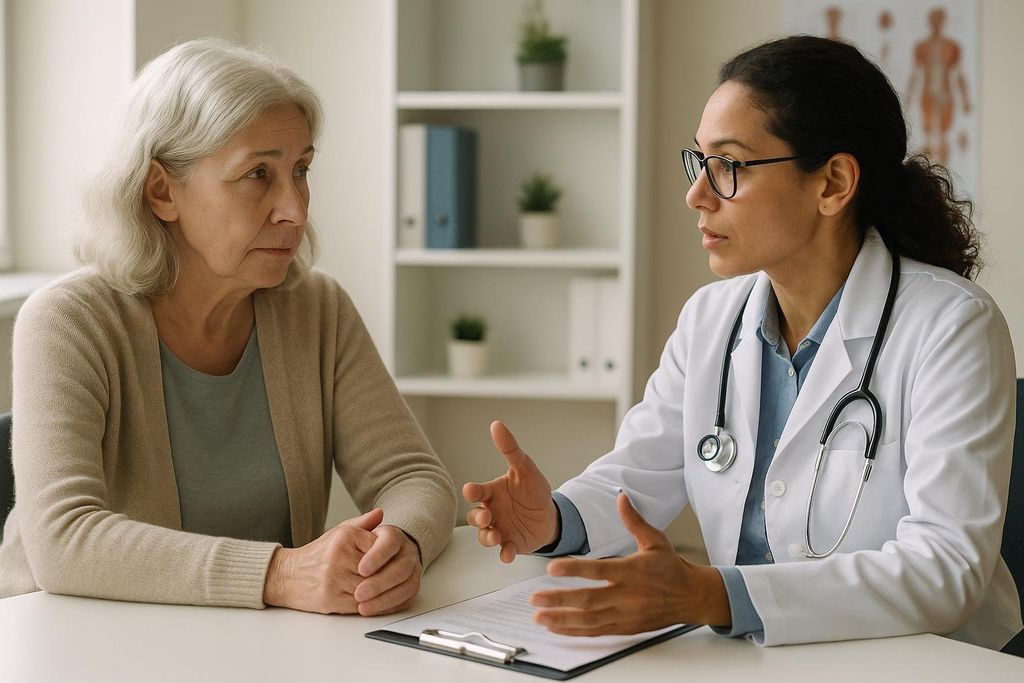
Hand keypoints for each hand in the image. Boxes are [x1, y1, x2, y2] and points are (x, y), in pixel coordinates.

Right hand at [263, 508, 381, 613]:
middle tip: (393, 578)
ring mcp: (334, 579)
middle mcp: (339, 556)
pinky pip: (360, 604)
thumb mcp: (339, 532)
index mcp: (345, 536)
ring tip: (384, 589)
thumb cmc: (319, 554)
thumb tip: (381, 513)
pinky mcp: (331, 600)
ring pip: (370, 589)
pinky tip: (372, 600)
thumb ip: (363, 523)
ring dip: (379, 592)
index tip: (390, 560)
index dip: (387, 556)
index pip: (380, 547)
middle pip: (377, 570)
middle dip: (386, 575)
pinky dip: (370, 604)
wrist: (287, 576)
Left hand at [351, 524, 422, 616]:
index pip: (391, 543)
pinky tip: (372, 609)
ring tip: (362, 606)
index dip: (377, 556)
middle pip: (401, 568)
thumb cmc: (361, 545)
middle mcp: (408, 552)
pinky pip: (406, 599)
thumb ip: (362, 523)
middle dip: (379, 583)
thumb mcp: (357, 531)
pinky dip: (389, 607)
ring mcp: (413, 571)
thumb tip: (377, 513)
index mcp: (394, 536)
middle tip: (358, 593)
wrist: (376, 557)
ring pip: (407, 586)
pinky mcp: (412, 587)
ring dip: (384, 599)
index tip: (360, 569)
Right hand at [462, 421, 557, 562]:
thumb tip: (496, 424)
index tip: (471, 490)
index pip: (476, 492)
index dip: (472, 491)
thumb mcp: (525, 468)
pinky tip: (507, 554)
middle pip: (476, 517)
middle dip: (478, 518)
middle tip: (487, 517)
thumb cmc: (533, 490)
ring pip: (485, 536)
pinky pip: (503, 551)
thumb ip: (510, 449)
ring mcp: (499, 529)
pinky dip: (503, 554)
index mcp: (492, 493)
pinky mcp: (511, 544)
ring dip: (487, 537)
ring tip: (495, 536)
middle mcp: (491, 512)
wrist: (551, 514)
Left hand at [528, 493, 731, 635]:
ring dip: (562, 619)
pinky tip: (556, 627)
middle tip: (535, 597)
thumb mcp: (655, 540)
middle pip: (589, 599)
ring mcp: (625, 614)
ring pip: (589, 620)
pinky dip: (574, 631)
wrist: (691, 597)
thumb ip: (634, 520)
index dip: (574, 569)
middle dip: (560, 600)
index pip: (599, 570)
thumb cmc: (671, 568)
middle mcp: (628, 595)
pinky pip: (596, 632)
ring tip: (539, 616)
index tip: (552, 568)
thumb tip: (620, 496)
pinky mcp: (625, 627)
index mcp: (633, 571)